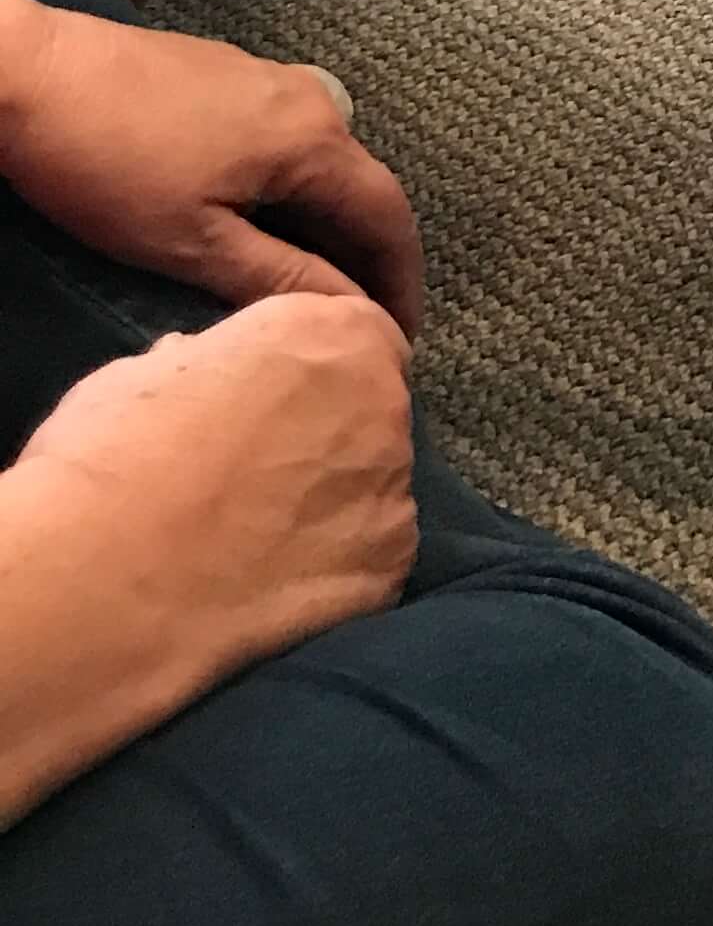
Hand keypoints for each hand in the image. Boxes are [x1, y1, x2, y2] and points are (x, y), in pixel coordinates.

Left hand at [0, 1, 422, 331]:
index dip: (402, 283)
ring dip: (329, 222)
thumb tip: (351, 313)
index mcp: (312, 141)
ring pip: (322, 162)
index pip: (389, 218)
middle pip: (363, 186)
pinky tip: (263, 222)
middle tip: (359, 322)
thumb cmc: (106, 165)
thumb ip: (281, 279)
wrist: (26, 73)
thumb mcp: (192, 243)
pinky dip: (293, 190)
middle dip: (369, 256)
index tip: (400, 339)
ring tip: (313, 282)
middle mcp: (309, 99)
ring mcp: (267, 77)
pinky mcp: (227, 73)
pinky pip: (287, 140)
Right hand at [15, 291, 417, 703]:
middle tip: (255, 479)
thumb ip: (204, 366)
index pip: (356, 335)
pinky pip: (368, 561)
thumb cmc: (112, 457)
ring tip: (254, 546)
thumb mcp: (145, 375)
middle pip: (372, 413)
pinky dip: (332, 573)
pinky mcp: (388, 567)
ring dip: (331, 508)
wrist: (106, 578)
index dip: (315, 371)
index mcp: (331, 334)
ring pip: (372, 491)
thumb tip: (205, 372)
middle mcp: (382, 403)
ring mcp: (392, 489)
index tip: (272, 402)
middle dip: (327, 437)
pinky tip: (271, 590)